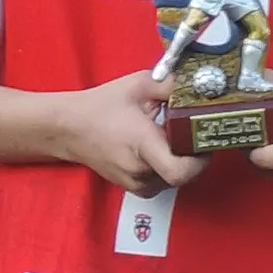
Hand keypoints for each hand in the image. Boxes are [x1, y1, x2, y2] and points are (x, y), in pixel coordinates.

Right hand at [52, 78, 208, 195]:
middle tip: (191, 133)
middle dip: (193, 154)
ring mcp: (136, 183)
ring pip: (174, 180)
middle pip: (184, 174)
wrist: (70, 128)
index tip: (202, 141)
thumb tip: (200, 86)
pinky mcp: (134, 188)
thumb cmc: (101, 106)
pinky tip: (158, 149)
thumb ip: (172, 84)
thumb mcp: (139, 84)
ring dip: (179, 161)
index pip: (180, 171)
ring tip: (169, 138)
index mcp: (142, 144)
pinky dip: (166, 167)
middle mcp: (140, 170)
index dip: (200, 160)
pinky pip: (162, 182)